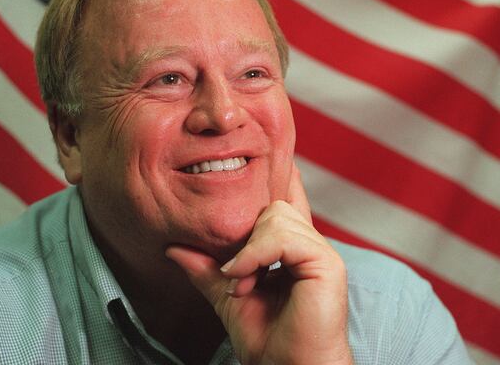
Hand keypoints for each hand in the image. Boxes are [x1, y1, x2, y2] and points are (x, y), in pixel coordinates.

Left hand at [166, 165, 351, 364]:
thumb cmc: (267, 338)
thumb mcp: (226, 296)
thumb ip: (206, 269)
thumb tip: (173, 248)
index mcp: (292, 248)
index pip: (285, 199)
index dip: (274, 178)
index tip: (250, 161)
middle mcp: (308, 244)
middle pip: (271, 204)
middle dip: (244, 235)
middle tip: (233, 275)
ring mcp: (320, 252)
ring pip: (275, 215)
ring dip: (248, 250)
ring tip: (240, 282)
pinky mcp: (326, 263)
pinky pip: (282, 236)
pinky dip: (256, 255)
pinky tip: (245, 278)